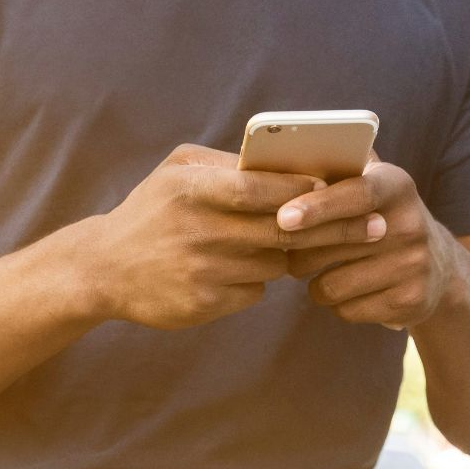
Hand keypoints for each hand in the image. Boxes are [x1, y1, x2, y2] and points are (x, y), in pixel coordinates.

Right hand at [77, 145, 325, 328]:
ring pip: (273, 264)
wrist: (102, 268)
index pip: (258, 188)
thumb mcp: (176, 171)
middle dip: (327, 228)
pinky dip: (253, 281)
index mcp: (190, 190)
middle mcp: (195, 231)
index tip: (332, 189)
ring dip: (280, 255)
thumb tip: (288, 164)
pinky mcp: (202, 304)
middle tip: (366, 226)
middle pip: (280, 230)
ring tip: (264, 245)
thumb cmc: (151, 211)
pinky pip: (254, 292)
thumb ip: (226, 164)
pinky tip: (232, 272)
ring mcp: (200, 271)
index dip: (300, 188)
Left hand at [275, 160, 457, 329]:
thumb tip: (281, 153)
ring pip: (330, 285)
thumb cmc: (380, 219)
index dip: (317, 206)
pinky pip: (345, 310)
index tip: (283, 218)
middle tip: (286, 246)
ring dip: (314, 281)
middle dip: (297, 249)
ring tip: (324, 269)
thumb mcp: (371, 184)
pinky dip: (336, 303)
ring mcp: (414, 265)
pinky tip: (349, 290)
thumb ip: (336, 168)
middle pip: (331, 245)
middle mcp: (411, 224)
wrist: (438, 267)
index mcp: (396, 186)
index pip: (356, 194)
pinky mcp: (411, 301)